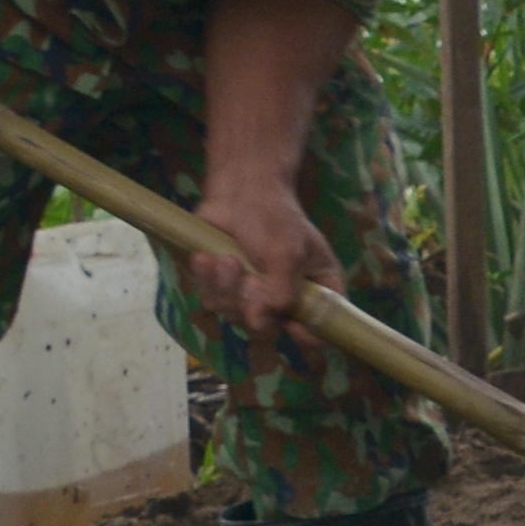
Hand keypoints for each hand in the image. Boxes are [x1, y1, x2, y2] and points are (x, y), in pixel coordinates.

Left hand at [186, 175, 342, 341]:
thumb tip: (261, 321)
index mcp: (316, 290)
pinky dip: (207, 280)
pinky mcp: (221, 286)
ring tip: (226, 259)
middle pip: (267, 327)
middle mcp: (284, 298)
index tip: (293, 326)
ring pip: (233, 315)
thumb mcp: (288, 254)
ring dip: (227, 288)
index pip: (319, 329)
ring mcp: (251, 294)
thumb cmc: (275, 217)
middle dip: (252, 304)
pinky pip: (210, 299)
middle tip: (251, 279)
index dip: (308, 336)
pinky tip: (206, 257)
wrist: (240, 189)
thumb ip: (282, 292)